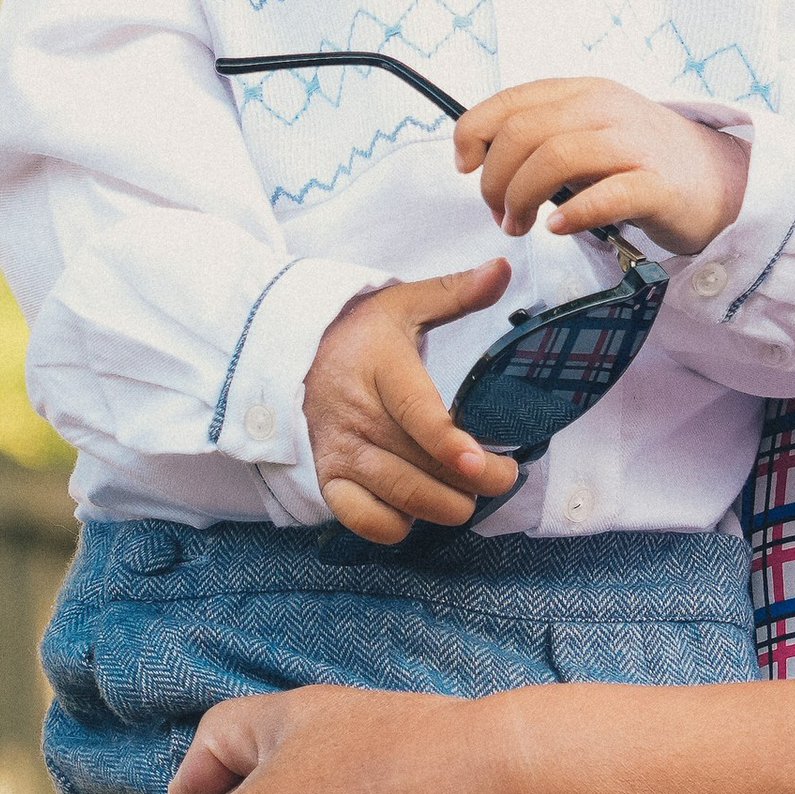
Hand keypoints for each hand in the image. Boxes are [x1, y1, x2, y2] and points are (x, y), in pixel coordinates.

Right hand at [302, 262, 523, 542]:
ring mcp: (341, 451)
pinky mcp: (329, 479)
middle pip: (419, 467)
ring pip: (400, 498)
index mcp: (381, 370)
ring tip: (469, 494)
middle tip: (503, 476)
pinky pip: (367, 520)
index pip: (417, 415)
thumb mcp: (403, 303)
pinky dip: (399, 524)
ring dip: (445, 506)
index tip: (481, 462)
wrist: (291, 353)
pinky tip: (418, 507)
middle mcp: (358, 416)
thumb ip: (455, 292)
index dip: (449, 445)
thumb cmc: (359, 332)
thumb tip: (502, 269)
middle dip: (473, 483)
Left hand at [453, 76, 749, 257]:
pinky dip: (571, 213)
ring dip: (523, 198)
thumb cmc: (646, 161)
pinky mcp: (657, 185)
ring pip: (555, 158)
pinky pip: (604, 195)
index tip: (466, 167)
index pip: (509, 101)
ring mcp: (633, 144)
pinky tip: (559, 226)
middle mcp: (606, 109)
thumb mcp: (590, 130)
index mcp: (583, 92)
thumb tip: (481, 156)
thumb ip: (544, 134)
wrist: (722, 180)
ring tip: (522, 225)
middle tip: (501, 213)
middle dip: (496, 180)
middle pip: (523, 133)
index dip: (472, 134)